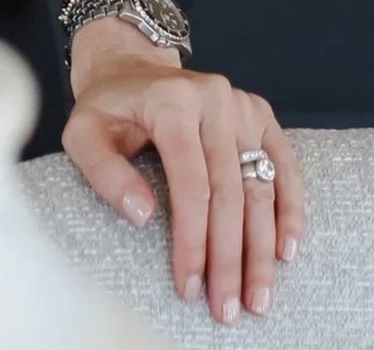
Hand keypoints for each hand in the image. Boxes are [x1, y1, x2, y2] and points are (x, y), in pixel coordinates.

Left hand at [60, 32, 305, 324]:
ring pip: (261, 186)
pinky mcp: (260, 112)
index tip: (190, 286)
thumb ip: (104, 172)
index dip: (193, 240)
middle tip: (229, 308)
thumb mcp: (83, 133)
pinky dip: (290, 209)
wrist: (131, 66)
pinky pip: (284, 164)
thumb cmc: (107, 108)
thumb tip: (142, 216)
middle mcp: (214, 98)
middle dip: (230, 257)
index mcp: (172, 102)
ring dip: (262, 247)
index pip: (191, 184)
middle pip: (230, 191)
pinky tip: (286, 250)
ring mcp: (242, 104)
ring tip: (258, 296)